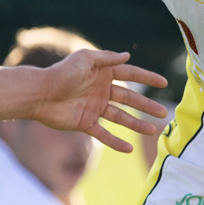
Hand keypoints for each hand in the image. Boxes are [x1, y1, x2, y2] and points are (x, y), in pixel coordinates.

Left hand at [33, 49, 168, 153]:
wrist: (39, 94)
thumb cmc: (61, 73)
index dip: (147, 78)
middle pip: (130, 99)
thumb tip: (127, 55)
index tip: (164, 83)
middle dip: (147, 106)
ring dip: (137, 124)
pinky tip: (129, 149)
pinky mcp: (86, 123)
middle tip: (163, 112)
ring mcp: (95, 108)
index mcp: (103, 74)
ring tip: (152, 131)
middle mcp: (101, 91)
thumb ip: (107, 58)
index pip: (130, 74)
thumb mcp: (85, 59)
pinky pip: (104, 134)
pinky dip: (116, 142)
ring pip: (121, 117)